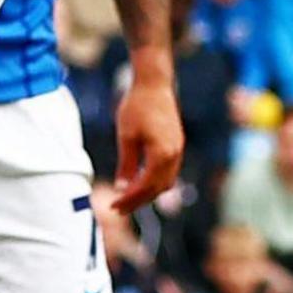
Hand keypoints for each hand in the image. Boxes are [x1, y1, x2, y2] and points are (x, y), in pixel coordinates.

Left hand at [109, 57, 184, 212]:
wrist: (154, 84)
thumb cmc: (137, 107)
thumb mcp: (126, 137)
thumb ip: (126, 165)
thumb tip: (122, 188)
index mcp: (162, 154)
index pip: (145, 186)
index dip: (129, 199)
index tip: (114, 206)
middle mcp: (174, 155)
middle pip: (158, 188)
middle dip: (138, 201)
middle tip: (118, 208)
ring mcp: (178, 150)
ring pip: (166, 182)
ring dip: (148, 193)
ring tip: (128, 199)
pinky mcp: (177, 144)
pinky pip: (168, 171)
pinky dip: (154, 181)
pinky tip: (140, 182)